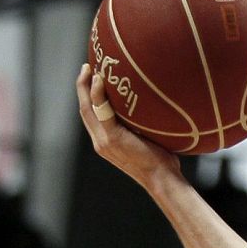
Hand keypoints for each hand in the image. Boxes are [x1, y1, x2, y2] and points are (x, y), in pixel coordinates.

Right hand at [75, 65, 181, 187]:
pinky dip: (98, 94)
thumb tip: (154, 109)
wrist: (163, 180)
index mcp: (106, 143)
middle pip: (84, 109)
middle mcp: (100, 142)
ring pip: (87, 108)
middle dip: (82, 87)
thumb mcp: (149, 142)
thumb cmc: (163, 163)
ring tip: (90, 68)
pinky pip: (101, 112)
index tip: (92, 78)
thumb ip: (142, 127)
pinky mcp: (112, 139)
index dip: (88, 97)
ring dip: (85, 86)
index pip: (91, 117)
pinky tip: (100, 79)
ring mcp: (104, 141)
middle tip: (87, 67)